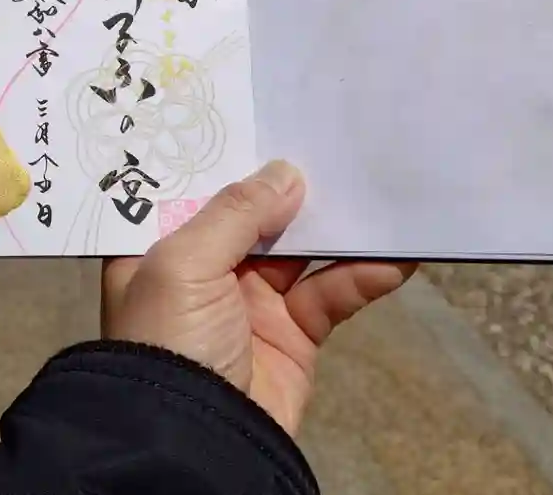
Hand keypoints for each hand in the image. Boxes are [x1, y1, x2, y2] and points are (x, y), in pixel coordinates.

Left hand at [101, 160, 415, 436]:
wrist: (196, 444)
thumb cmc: (169, 344)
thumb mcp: (184, 264)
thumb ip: (235, 213)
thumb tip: (286, 173)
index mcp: (154, 246)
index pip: (189, 186)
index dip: (224, 152)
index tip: (263, 108)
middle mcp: (199, 269)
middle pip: (251, 212)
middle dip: (288, 180)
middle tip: (331, 136)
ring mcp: (248, 303)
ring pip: (300, 248)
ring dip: (337, 224)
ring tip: (377, 185)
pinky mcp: (292, 337)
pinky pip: (332, 294)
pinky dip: (365, 275)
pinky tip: (397, 254)